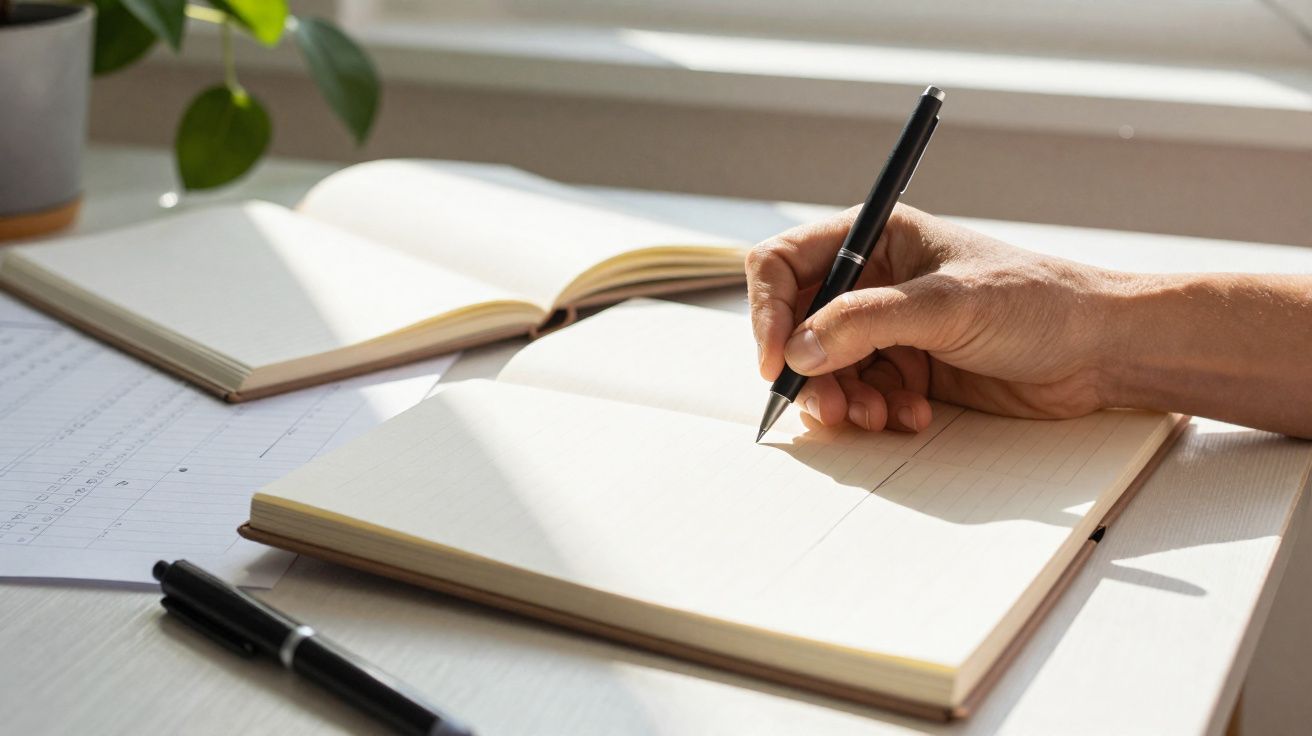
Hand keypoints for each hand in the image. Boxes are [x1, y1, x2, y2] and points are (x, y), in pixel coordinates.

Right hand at [746, 204, 1115, 431]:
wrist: (1101, 350)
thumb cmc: (1038, 301)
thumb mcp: (947, 305)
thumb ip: (866, 323)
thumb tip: (798, 349)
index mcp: (875, 237)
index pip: (784, 264)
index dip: (768, 312)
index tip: (776, 361)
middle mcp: (873, 279)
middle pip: (797, 325)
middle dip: (806, 371)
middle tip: (828, 408)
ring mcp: (889, 326)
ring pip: (826, 368)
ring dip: (842, 399)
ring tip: (877, 416)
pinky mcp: (908, 367)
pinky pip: (862, 393)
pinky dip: (876, 411)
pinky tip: (913, 414)